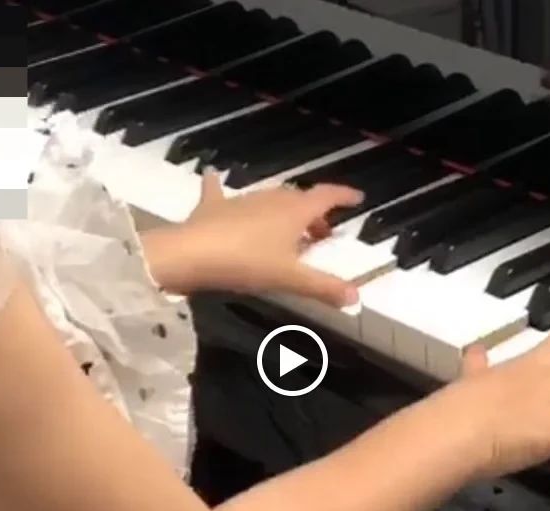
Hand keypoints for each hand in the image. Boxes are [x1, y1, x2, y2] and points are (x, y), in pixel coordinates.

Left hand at [142, 171, 363, 304]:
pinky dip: (219, 185)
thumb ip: (323, 287)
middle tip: (320, 233)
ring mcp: (240, 200)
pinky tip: (213, 174)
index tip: (356, 198)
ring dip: (281, 210)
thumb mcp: (290, 279)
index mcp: (295, 211)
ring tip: (286, 229)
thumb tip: (355, 296)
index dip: (343, 196)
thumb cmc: (248, 264)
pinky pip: (217, 191)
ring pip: (268, 198)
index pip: (326, 197)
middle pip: (299, 199)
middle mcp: (271, 199)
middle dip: (313, 213)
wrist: (193, 254)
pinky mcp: (212, 206)